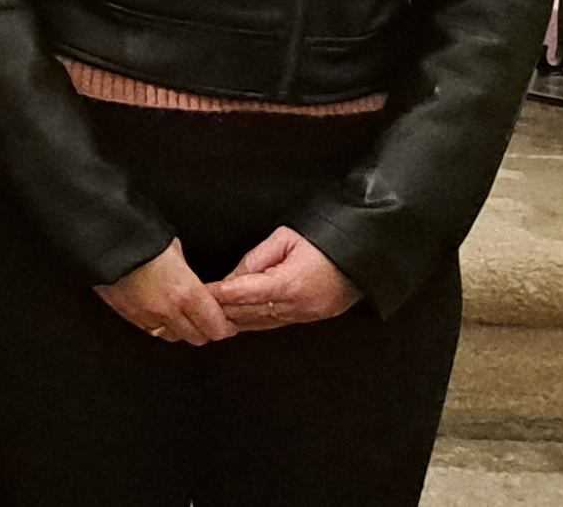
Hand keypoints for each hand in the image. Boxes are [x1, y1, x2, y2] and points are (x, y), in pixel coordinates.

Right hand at [96, 241, 232, 345]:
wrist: (104, 237)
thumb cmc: (141, 237)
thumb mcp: (175, 250)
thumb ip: (189, 275)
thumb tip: (194, 283)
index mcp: (186, 293)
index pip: (216, 327)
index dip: (225, 327)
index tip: (228, 322)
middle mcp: (168, 310)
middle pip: (197, 337)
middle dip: (205, 330)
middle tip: (207, 319)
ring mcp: (145, 315)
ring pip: (172, 337)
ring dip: (180, 330)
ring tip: (182, 316)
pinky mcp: (126, 314)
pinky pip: (149, 330)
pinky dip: (158, 325)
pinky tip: (158, 312)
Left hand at [211, 227, 358, 332]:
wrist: (366, 253)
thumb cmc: (326, 240)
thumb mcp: (285, 238)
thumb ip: (256, 259)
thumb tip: (232, 278)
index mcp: (290, 284)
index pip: (243, 293)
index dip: (218, 295)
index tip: (199, 294)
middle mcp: (298, 306)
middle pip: (249, 313)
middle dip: (221, 311)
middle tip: (196, 310)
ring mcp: (306, 315)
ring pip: (262, 323)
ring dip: (236, 321)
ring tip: (211, 319)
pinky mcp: (312, 318)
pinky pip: (276, 324)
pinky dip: (255, 323)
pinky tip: (239, 322)